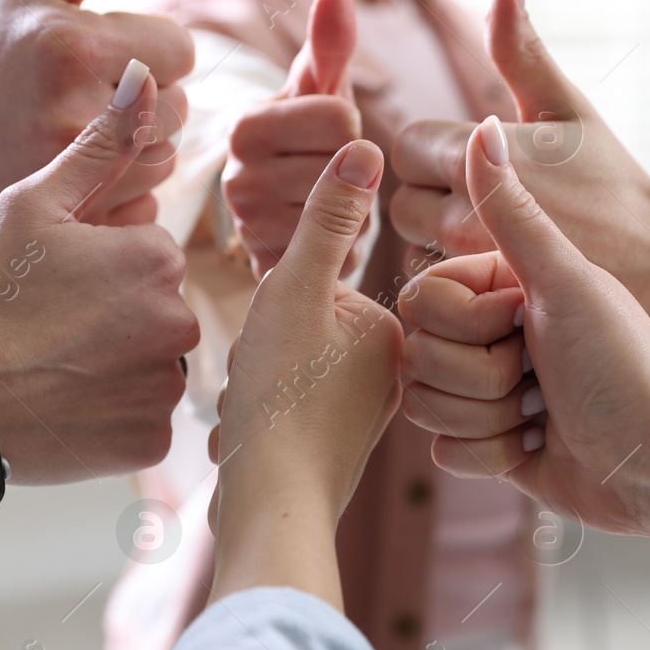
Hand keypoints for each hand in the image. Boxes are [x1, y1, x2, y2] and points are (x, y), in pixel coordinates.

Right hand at [0, 0, 195, 228]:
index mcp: (74, 47)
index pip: (181, 50)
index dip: (149, 45)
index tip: (104, 49)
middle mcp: (72, 117)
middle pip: (180, 110)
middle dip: (145, 97)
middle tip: (86, 92)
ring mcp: (66, 179)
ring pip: (164, 162)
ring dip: (136, 147)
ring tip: (79, 130)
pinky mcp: (65, 224)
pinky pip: (144, 212)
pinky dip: (122, 194)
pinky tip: (79, 174)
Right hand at [0, 62, 199, 483]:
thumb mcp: (32, 202)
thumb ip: (100, 144)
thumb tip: (145, 77)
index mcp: (156, 260)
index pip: (149, 256)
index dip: (99, 267)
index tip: (52, 285)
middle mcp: (178, 325)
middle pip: (157, 312)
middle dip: (114, 317)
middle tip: (47, 328)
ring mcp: (165, 389)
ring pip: (151, 367)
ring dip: (114, 366)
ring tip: (51, 366)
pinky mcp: (149, 444)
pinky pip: (142, 422)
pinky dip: (110, 417)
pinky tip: (62, 405)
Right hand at [208, 140, 402, 606]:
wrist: (267, 508)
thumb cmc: (281, 399)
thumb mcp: (295, 290)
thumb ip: (327, 218)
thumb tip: (367, 142)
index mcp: (397, 333)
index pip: (313, 284)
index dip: (276, 306)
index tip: (279, 347)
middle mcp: (392, 375)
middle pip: (297, 328)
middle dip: (262, 350)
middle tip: (265, 381)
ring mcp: (362, 416)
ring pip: (282, 367)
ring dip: (253, 382)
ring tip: (258, 411)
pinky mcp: (332, 451)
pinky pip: (280, 408)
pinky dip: (256, 416)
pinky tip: (252, 438)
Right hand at [222, 0, 362, 278]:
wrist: (283, 216)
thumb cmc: (308, 141)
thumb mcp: (319, 91)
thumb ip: (330, 42)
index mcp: (246, 127)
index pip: (341, 120)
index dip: (352, 128)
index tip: (327, 136)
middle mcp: (236, 178)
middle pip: (346, 167)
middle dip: (353, 171)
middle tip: (329, 174)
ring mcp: (250, 231)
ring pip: (346, 211)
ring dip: (353, 209)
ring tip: (327, 204)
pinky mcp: (269, 270)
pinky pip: (338, 252)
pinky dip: (343, 245)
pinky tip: (323, 237)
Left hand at [389, 0, 649, 343]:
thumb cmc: (614, 182)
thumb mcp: (568, 106)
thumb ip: (519, 47)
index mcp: (480, 157)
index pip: (407, 145)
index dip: (440, 149)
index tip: (485, 159)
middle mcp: (466, 217)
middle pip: (402, 199)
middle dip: (436, 194)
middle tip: (489, 199)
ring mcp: (471, 271)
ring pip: (415, 246)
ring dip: (442, 239)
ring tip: (497, 235)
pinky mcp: (478, 313)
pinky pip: (438, 290)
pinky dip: (457, 281)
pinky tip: (498, 272)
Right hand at [398, 116, 649, 532]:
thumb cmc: (624, 358)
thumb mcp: (563, 278)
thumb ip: (510, 208)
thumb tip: (485, 124)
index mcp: (494, 288)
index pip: (418, 302)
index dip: (467, 324)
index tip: (526, 321)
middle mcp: (483, 337)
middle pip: (416, 359)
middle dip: (480, 377)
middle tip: (541, 374)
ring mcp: (482, 392)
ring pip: (425, 407)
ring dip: (489, 418)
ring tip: (544, 411)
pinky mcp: (486, 446)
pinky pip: (446, 453)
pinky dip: (495, 456)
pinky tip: (539, 445)